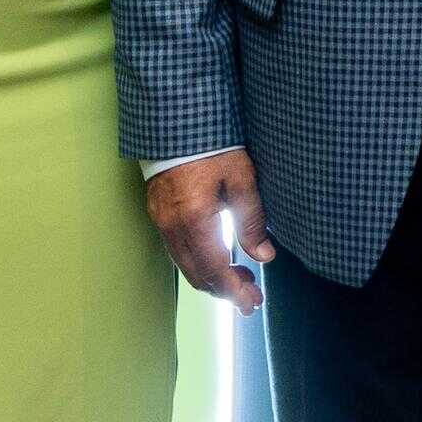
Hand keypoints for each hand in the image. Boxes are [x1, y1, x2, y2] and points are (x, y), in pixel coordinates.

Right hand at [146, 150, 276, 313]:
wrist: (176, 119)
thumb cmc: (212, 143)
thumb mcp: (241, 176)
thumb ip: (252, 218)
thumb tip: (264, 255)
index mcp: (193, 218)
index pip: (213, 268)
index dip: (233, 289)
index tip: (251, 302)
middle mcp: (171, 225)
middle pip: (196, 274)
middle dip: (224, 291)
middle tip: (249, 298)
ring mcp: (160, 220)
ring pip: (185, 265)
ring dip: (211, 278)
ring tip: (239, 280)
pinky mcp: (157, 212)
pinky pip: (177, 249)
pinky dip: (197, 262)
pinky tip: (217, 259)